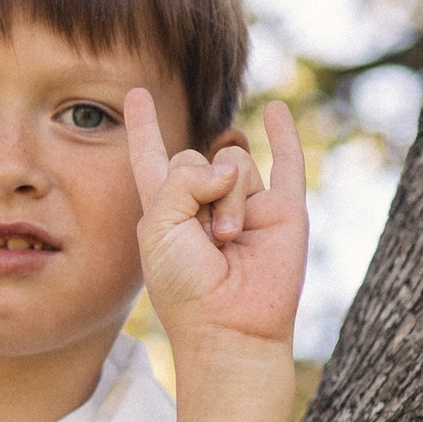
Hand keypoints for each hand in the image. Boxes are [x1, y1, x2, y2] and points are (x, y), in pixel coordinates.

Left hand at [126, 92, 307, 360]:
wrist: (231, 326)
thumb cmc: (185, 287)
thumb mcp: (158, 226)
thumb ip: (181, 179)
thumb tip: (230, 166)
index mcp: (165, 210)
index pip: (152, 158)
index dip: (143, 127)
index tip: (136, 95)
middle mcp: (205, 203)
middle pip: (195, 155)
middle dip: (195, 186)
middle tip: (203, 236)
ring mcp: (247, 206)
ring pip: (235, 163)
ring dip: (228, 199)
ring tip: (229, 241)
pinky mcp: (284, 212)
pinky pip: (286, 162)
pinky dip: (282, 135)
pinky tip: (276, 112)